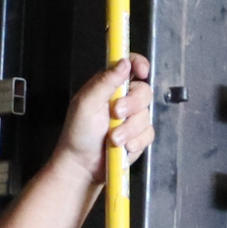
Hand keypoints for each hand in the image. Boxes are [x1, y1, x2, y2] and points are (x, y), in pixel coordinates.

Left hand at [54, 55, 153, 185]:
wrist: (82, 165)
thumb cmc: (78, 133)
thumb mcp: (86, 104)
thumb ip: (104, 82)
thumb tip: (123, 62)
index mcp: (109, 86)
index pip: (130, 65)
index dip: (139, 64)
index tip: (142, 71)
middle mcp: (123, 99)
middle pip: (144, 91)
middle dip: (132, 105)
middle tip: (116, 114)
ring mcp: (132, 118)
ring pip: (146, 115)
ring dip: (130, 129)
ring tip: (113, 139)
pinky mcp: (138, 136)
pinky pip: (148, 134)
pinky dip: (136, 141)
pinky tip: (123, 147)